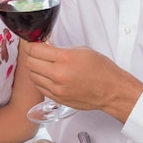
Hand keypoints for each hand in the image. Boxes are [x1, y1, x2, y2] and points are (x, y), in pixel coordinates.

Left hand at [25, 43, 142, 122]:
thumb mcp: (81, 50)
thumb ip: (60, 49)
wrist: (112, 90)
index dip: (32, 45)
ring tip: (45, 65)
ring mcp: (57, 89)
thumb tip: (45, 47)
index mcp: (65, 58)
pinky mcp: (57, 98)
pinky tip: (49, 77)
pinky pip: (39, 88)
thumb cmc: (101, 70)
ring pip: (32, 76)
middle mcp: (58, 74)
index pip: (35, 50)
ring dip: (35, 69)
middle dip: (33, 56)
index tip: (33, 44)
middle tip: (39, 53)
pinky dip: (40, 81)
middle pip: (30, 63)